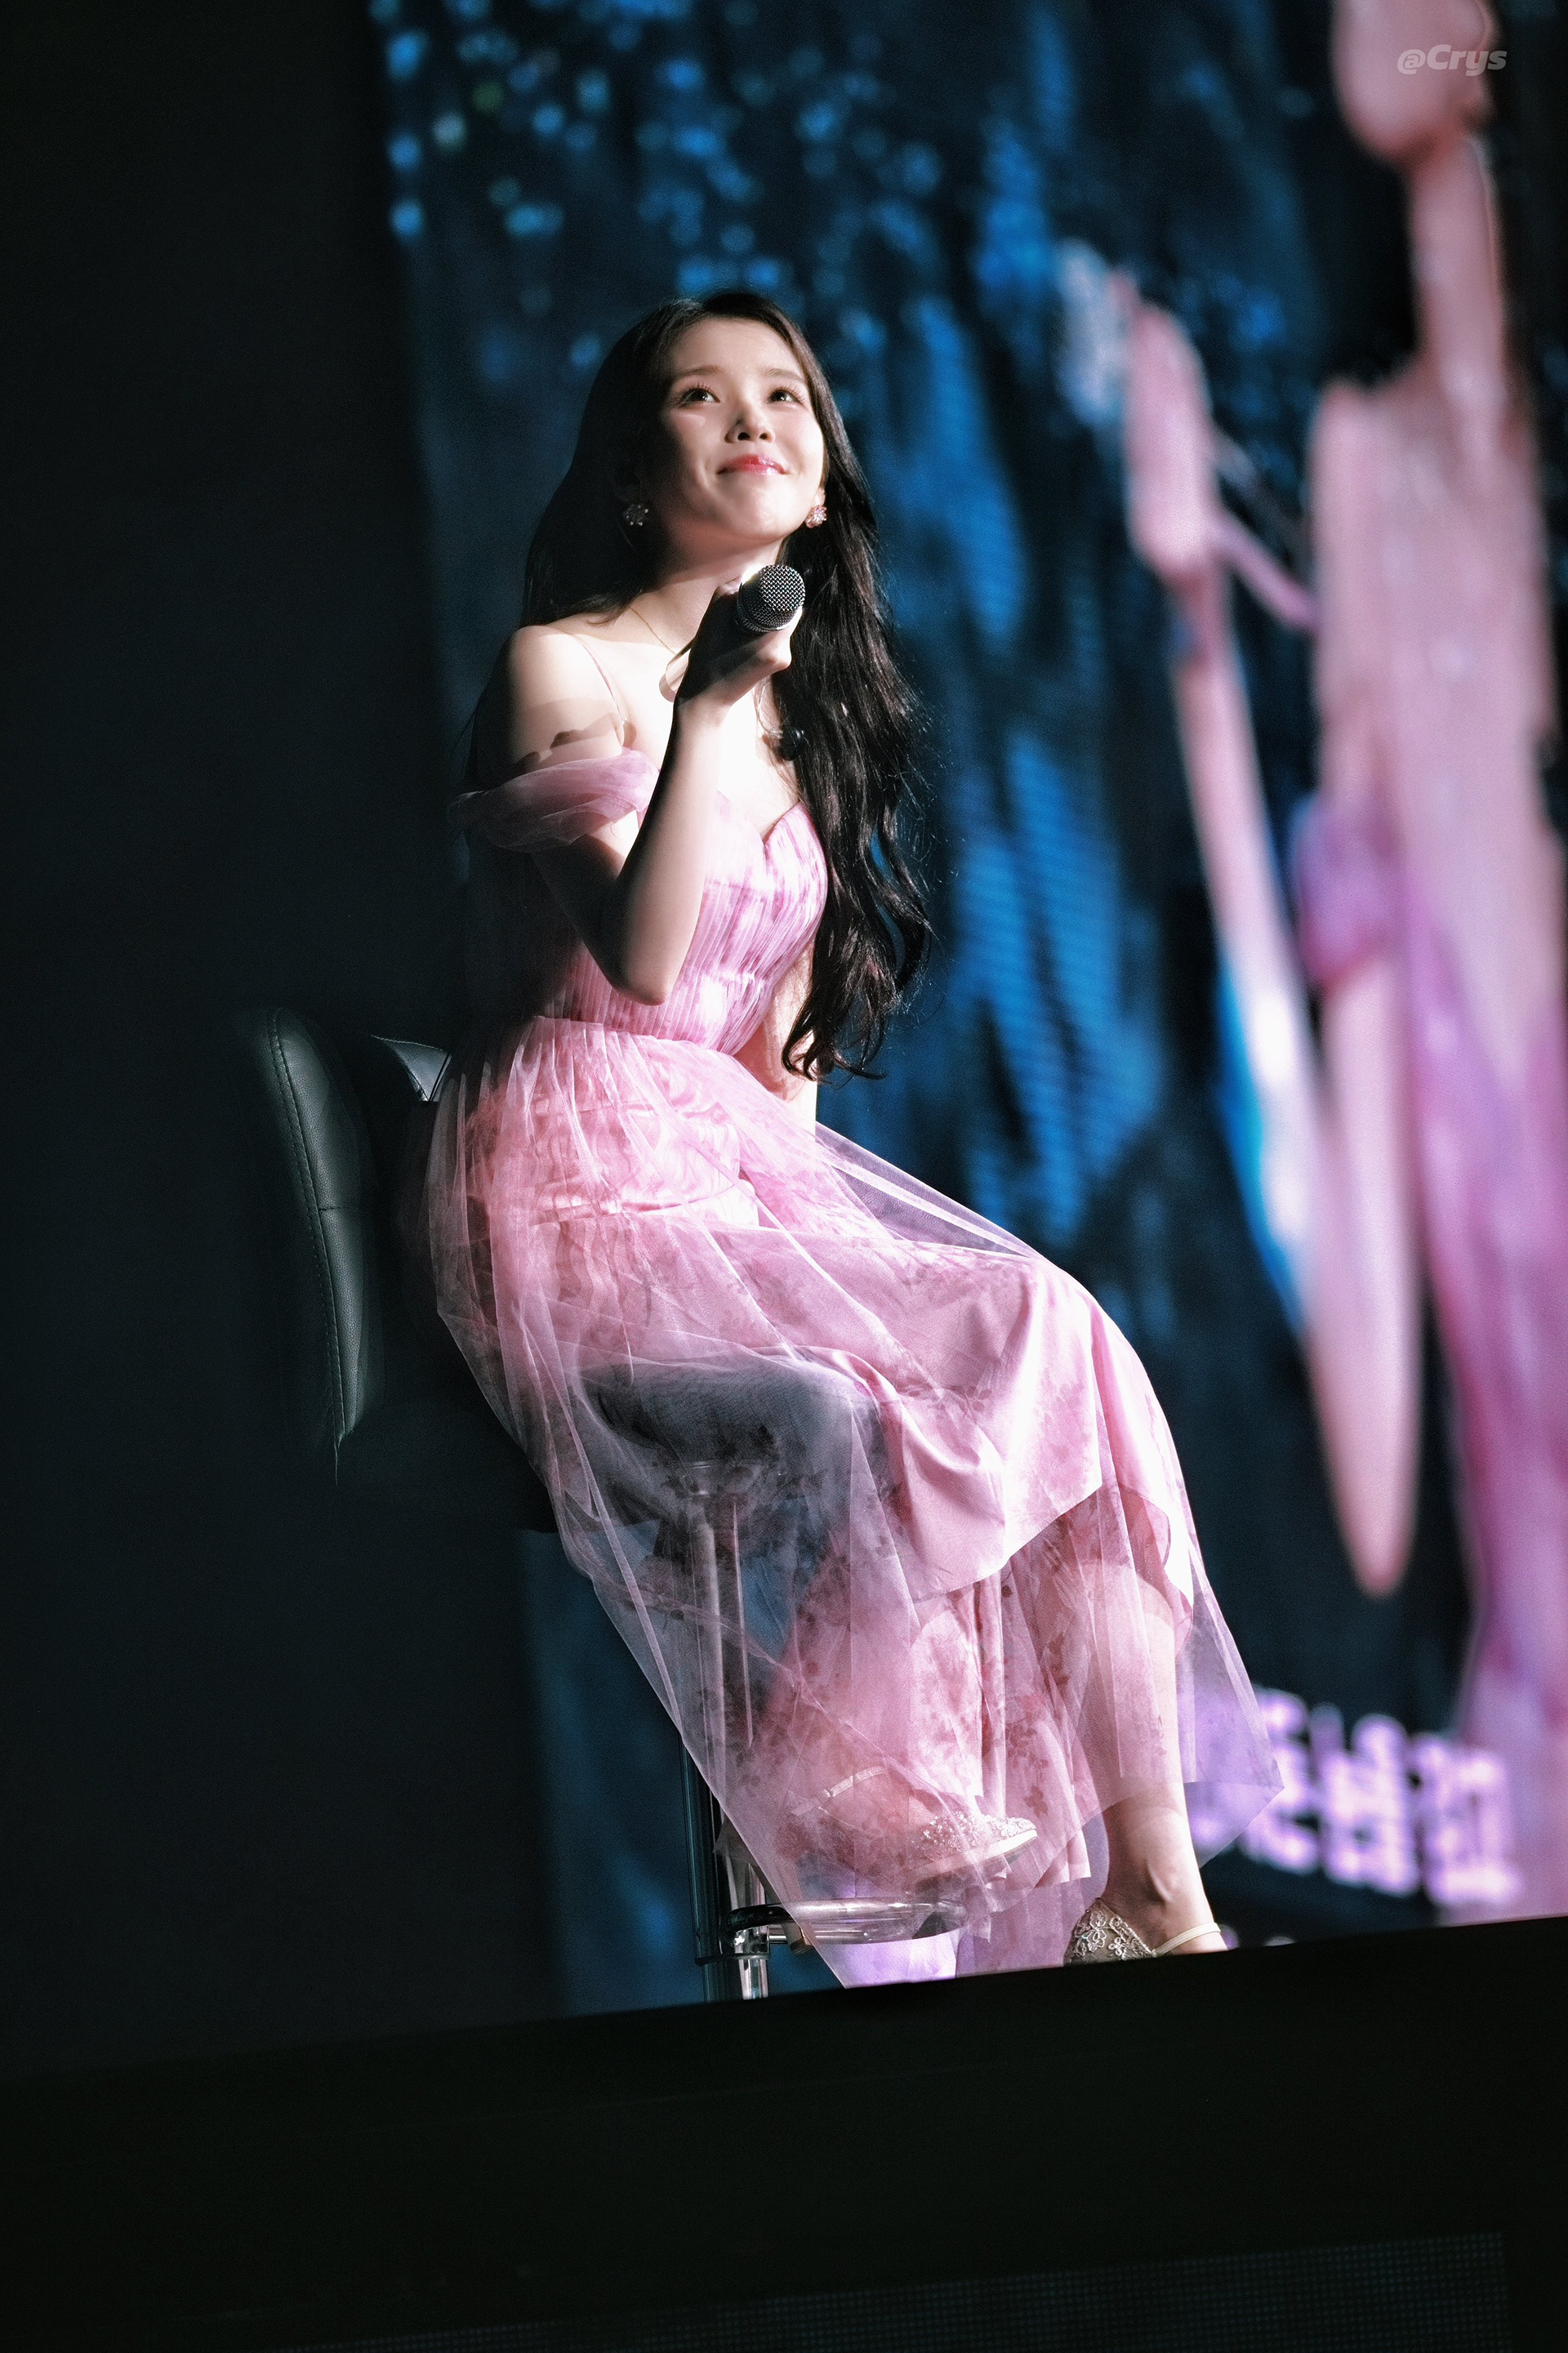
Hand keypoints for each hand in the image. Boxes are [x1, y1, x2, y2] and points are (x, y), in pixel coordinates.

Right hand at [666, 581, 799, 712]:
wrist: (705, 700)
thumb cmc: (707, 661)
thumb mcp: (714, 618)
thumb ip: (730, 590)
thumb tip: (748, 573)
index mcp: (774, 642)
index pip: (791, 603)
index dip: (781, 588)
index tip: (767, 581)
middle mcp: (784, 653)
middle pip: (787, 613)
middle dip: (771, 602)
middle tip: (748, 597)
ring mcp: (781, 661)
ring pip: (780, 625)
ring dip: (765, 616)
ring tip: (741, 618)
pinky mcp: (775, 666)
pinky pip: (774, 638)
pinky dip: (762, 629)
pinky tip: (743, 632)